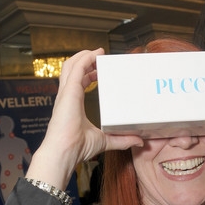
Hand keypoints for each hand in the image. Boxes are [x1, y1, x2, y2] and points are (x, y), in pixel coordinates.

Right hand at [28, 49, 142, 188]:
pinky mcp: (68, 91)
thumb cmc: (77, 148)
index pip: (78, 82)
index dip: (87, 74)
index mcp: (72, 105)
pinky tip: (94, 55)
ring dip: (84, 56)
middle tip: (100, 59)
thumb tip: (139, 142)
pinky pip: (76, 68)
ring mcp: (66, 93)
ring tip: (97, 53)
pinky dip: (85, 59)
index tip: (99, 72)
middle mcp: (67, 96)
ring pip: (71, 65)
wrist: (65, 152)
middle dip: (86, 61)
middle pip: (72, 70)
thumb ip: (122, 140)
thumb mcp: (105, 141)